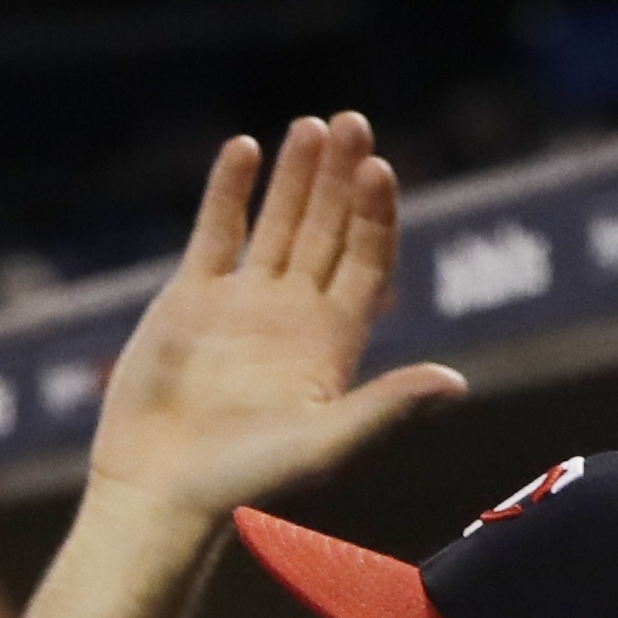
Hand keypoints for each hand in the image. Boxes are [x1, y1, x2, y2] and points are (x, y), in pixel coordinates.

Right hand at [86, 112, 462, 519]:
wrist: (160, 494)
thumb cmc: (246, 485)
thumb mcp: (326, 446)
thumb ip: (387, 409)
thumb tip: (456, 384)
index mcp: (333, 342)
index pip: (367, 261)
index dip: (375, 215)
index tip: (377, 170)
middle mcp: (294, 314)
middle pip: (329, 230)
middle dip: (341, 177)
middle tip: (351, 124)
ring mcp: (242, 304)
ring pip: (278, 223)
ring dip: (295, 175)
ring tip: (309, 126)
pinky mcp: (190, 301)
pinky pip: (216, 234)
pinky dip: (229, 192)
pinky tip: (244, 149)